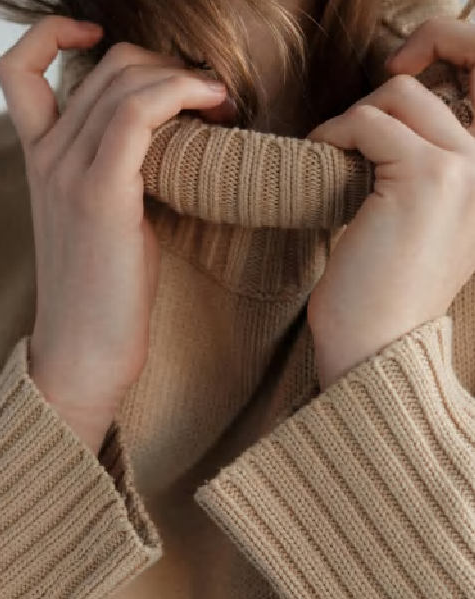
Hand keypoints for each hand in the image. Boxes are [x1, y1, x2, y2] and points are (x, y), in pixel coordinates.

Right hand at [0, 16, 226, 453]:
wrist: (82, 355)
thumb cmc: (101, 297)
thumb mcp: (99, 221)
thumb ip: (112, 172)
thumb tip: (165, 139)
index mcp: (38, 160)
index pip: (19, 69)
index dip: (55, 35)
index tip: (103, 40)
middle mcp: (45, 157)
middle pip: (105, 65)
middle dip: (166, 65)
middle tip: (208, 97)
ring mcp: (67, 172)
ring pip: (126, 80)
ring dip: (185, 78)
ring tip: (221, 104)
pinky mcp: (100, 194)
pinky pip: (140, 111)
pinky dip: (182, 93)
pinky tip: (214, 108)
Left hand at [305, 17, 474, 390]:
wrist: (377, 348)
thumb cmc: (381, 297)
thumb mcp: (413, 228)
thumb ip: (417, 176)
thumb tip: (380, 128)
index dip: (430, 72)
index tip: (378, 97)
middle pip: (428, 88)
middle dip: (374, 102)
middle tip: (339, 139)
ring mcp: (463, 168)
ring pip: (399, 95)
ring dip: (352, 120)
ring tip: (327, 157)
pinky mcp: (424, 176)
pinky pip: (368, 123)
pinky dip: (334, 134)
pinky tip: (317, 159)